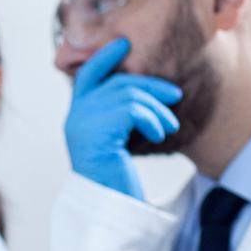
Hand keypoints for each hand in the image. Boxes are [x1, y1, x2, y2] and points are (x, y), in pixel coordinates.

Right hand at [64, 37, 182, 200]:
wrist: (107, 208)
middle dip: (152, 86)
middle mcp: (75, 118)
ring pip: (128, 95)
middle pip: (118, 83)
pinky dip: (152, 120)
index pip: (87, 76)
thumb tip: (142, 92)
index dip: (105, 57)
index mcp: (77, 118)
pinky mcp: (97, 133)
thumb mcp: (115, 141)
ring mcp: (83, 124)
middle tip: (176, 96)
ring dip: (157, 108)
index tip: (125, 43)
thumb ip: (118, 116)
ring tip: (170, 126)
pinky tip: (159, 135)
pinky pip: (133, 110)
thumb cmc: (115, 180)